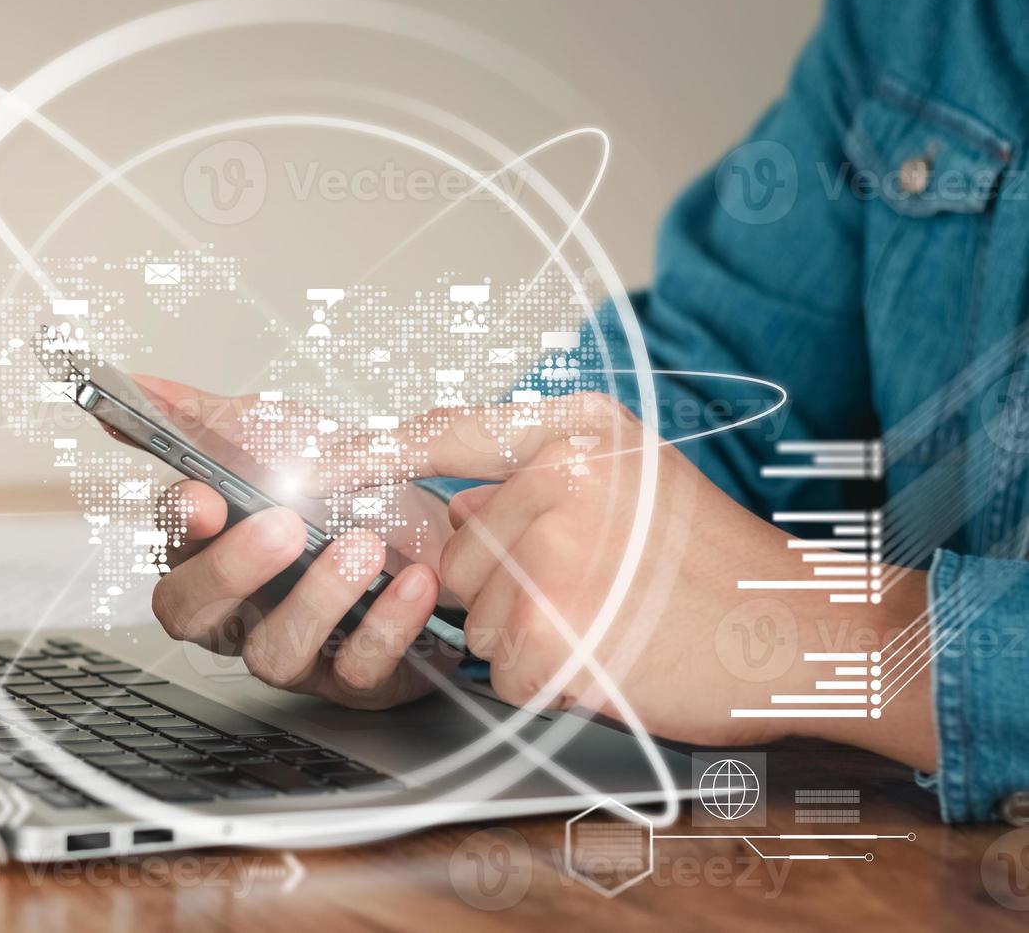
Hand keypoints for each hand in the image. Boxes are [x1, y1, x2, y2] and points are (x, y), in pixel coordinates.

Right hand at [133, 376, 461, 710]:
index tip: (205, 497)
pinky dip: (387, 624)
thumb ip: (206, 418)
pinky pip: (358, 669)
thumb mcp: (278, 439)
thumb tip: (142, 388)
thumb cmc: (341, 495)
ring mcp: (294, 649)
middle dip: (233, 569)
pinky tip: (412, 582)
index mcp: (210, 551)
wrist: (433, 537)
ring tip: (363, 548)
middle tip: (283, 526)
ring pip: (274, 653)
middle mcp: (239, 609)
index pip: (169, 544)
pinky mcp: (353, 678)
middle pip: (193, 612)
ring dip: (319, 598)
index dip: (180, 525)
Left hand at [320, 392, 934, 764]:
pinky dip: (547, 682)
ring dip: (528, 639)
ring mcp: (550, 556)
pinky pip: (502, 670)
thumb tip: (455, 504)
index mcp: (575, 433)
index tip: (313, 464)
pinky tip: (609, 659)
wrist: (803, 632)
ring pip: (476, 619)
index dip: (371, 453)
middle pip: (455, 556)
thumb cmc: (717, 564)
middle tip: (591, 593)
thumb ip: (540, 476)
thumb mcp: (634, 477)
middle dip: (502, 589)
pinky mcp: (550, 634)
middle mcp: (556, 480)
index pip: (444, 434)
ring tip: (610, 623)